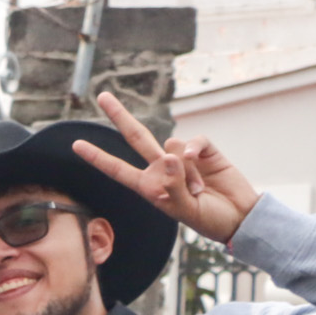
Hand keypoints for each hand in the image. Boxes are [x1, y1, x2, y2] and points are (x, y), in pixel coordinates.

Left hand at [73, 89, 259, 243]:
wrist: (239, 216)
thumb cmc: (208, 218)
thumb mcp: (185, 210)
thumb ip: (175, 184)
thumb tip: (171, 153)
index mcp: (149, 186)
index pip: (118, 169)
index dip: (98, 157)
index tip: (76, 145)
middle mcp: (161, 168)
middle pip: (136, 137)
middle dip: (119, 116)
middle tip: (101, 95)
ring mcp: (182, 157)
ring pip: (172, 145)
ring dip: (186, 170)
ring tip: (198, 190)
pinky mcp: (203, 149)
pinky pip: (193, 141)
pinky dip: (196, 151)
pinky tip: (202, 167)